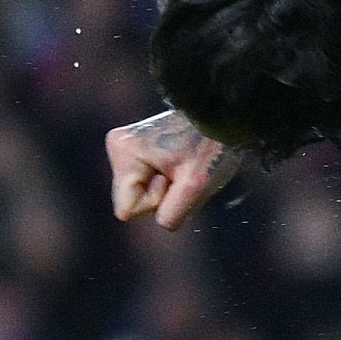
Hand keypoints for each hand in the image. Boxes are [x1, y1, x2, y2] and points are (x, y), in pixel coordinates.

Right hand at [108, 107, 236, 229]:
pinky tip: (181, 160)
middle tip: (183, 169)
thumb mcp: (195, 186)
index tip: (174, 177)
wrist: (223, 116)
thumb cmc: (212, 147)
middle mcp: (118, 147)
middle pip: (132, 201)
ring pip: (140, 192)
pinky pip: (146, 182)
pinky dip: (167, 177)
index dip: (155, 202)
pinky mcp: (136, 147)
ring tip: (184, 162)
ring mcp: (126, 146)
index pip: (127, 210)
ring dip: (167, 186)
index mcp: (124, 153)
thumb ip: (172, 214)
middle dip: (162, 194)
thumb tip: (161, 222)